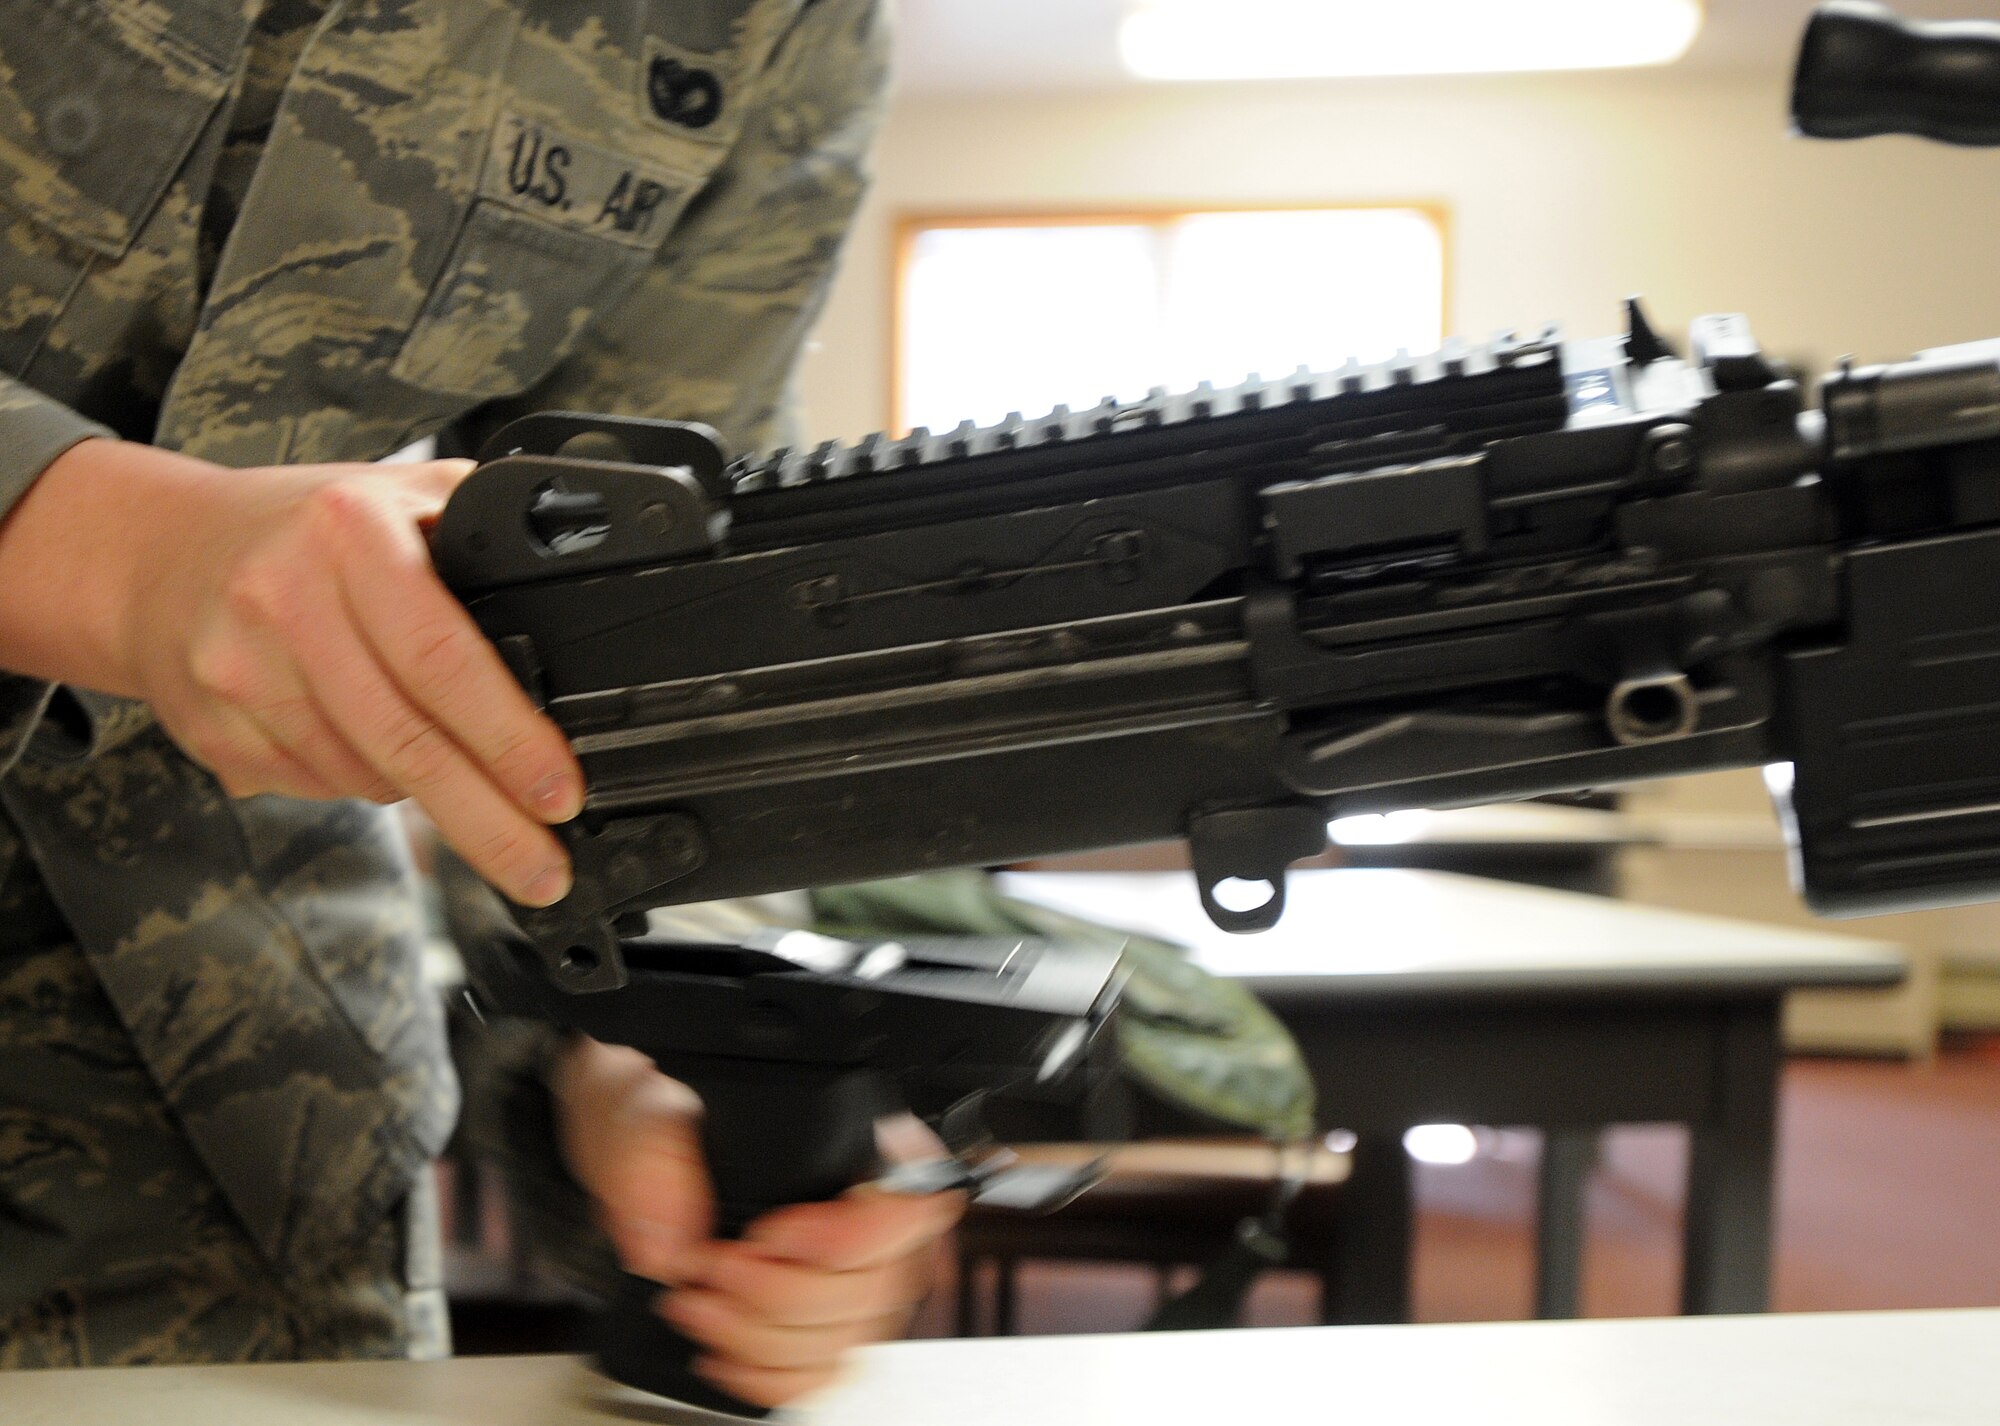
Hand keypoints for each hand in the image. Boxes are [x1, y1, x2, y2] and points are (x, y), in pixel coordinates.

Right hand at [0, 438, 581, 904]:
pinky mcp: (213, 734)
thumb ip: (482, 536)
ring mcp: (240, 673)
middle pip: (405, 743)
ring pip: (365, 775)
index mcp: (349, 533)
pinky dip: (368, 788)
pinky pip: (320, 788)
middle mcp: (284, 600)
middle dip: (489, 822)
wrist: (153, 556)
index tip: (561, 793)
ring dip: (433, 804)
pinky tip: (384, 766)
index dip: (509, 738)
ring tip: (480, 810)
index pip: (443, 658)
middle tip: (548, 869)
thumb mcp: (400, 494)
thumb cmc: (303, 530)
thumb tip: (576, 603)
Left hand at [553, 1038, 963, 1408]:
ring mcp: (859, 1269)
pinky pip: (823, 1373)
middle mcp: (878, 1206)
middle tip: (707, 1268)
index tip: (764, 1236)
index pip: (911, 1206)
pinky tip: (722, 1349)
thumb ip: (656, 1158)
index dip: (843, 1240)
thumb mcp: (651, 1102)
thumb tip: (671, 1244)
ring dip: (760, 1340)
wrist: (645, 1138)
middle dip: (777, 1295)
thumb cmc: (671, 1110)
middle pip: (874, 1288)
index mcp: (864, 1136)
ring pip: (846, 1340)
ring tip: (696, 1306)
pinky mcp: (827, 1318)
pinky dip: (767, 1376)